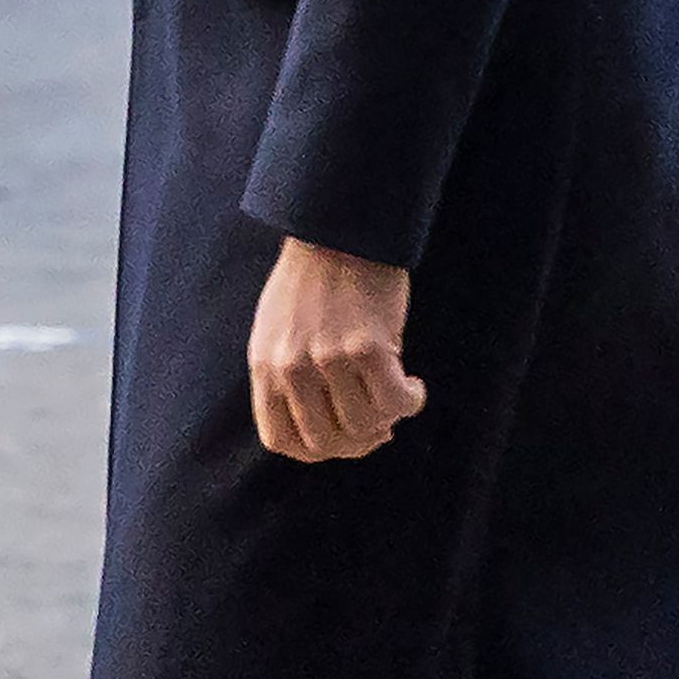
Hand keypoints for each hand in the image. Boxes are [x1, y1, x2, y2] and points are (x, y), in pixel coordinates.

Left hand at [248, 239, 427, 463]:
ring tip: (398, 395)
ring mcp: (327, 359)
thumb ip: (292, 376)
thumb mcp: (281, 330)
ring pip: (364, 425)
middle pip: (326, 442)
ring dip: (388, 419)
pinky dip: (409, 401)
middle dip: (358, 442)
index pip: (282, 440)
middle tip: (380, 424)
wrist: (341, 228)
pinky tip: (413, 386)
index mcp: (265, 365)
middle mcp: (291, 368)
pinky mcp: (366, 347)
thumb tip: (333, 425)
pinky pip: (393, 401)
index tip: (344, 438)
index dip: (318, 451)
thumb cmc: (316, 277)